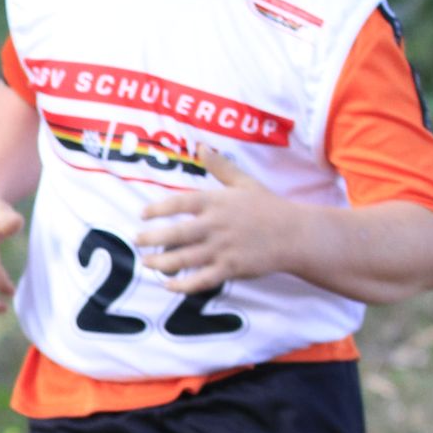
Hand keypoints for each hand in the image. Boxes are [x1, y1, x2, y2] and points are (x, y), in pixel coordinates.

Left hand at [138, 142, 297, 291]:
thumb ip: (220, 167)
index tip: (143, 214)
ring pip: (183, 258)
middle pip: (175, 233)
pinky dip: (183, 285)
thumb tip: (201, 146)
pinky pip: (201, 280)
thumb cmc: (269, 207)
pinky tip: (168, 285)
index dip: (157, 208)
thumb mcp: (244, 183)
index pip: (179, 202)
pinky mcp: (231, 268)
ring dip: (161, 262)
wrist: (297, 235)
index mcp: (217, 202)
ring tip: (146, 262)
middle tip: (136, 241)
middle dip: (151, 238)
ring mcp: (223, 248)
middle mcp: (216, 225)